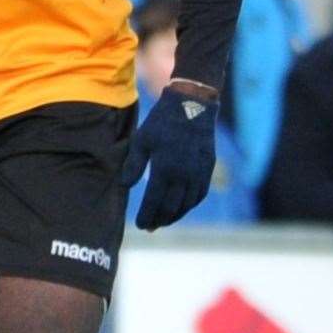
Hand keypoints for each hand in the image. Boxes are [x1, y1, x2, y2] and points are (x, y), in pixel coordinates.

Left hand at [122, 85, 217, 229]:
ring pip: (187, 204)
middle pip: (172, 207)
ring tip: (163, 221)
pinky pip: (199, 194)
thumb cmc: (162, 122)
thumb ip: (134, 165)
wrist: (192, 105)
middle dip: (159, 220)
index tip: (139, 225)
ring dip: (175, 216)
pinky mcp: (208, 167)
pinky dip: (189, 205)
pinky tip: (181, 208)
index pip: (155, 201)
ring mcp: (199, 172)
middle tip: (150, 228)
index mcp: (165, 168)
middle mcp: (184, 174)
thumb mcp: (142, 140)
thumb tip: (124, 186)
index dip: (147, 216)